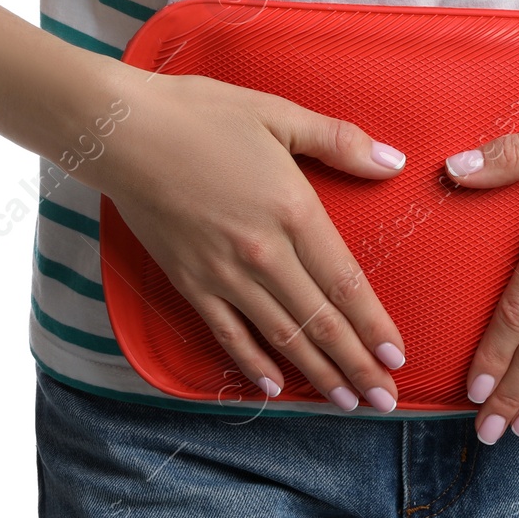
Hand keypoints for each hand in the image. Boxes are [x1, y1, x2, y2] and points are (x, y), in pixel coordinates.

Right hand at [91, 66, 409, 411]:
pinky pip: (228, 334)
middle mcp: (263, 253)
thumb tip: (393, 163)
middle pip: (320, 322)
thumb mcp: (279, 116)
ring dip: (317, 373)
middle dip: (357, 367)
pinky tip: (274, 386)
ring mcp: (224, 273)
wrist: (121, 131)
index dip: (374, 326)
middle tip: (384, 402)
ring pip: (281, 337)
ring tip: (345, 402)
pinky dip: (253, 363)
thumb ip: (340, 142)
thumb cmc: (201, 115)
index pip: (346, 284)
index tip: (397, 358)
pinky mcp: (189, 282)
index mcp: (294, 212)